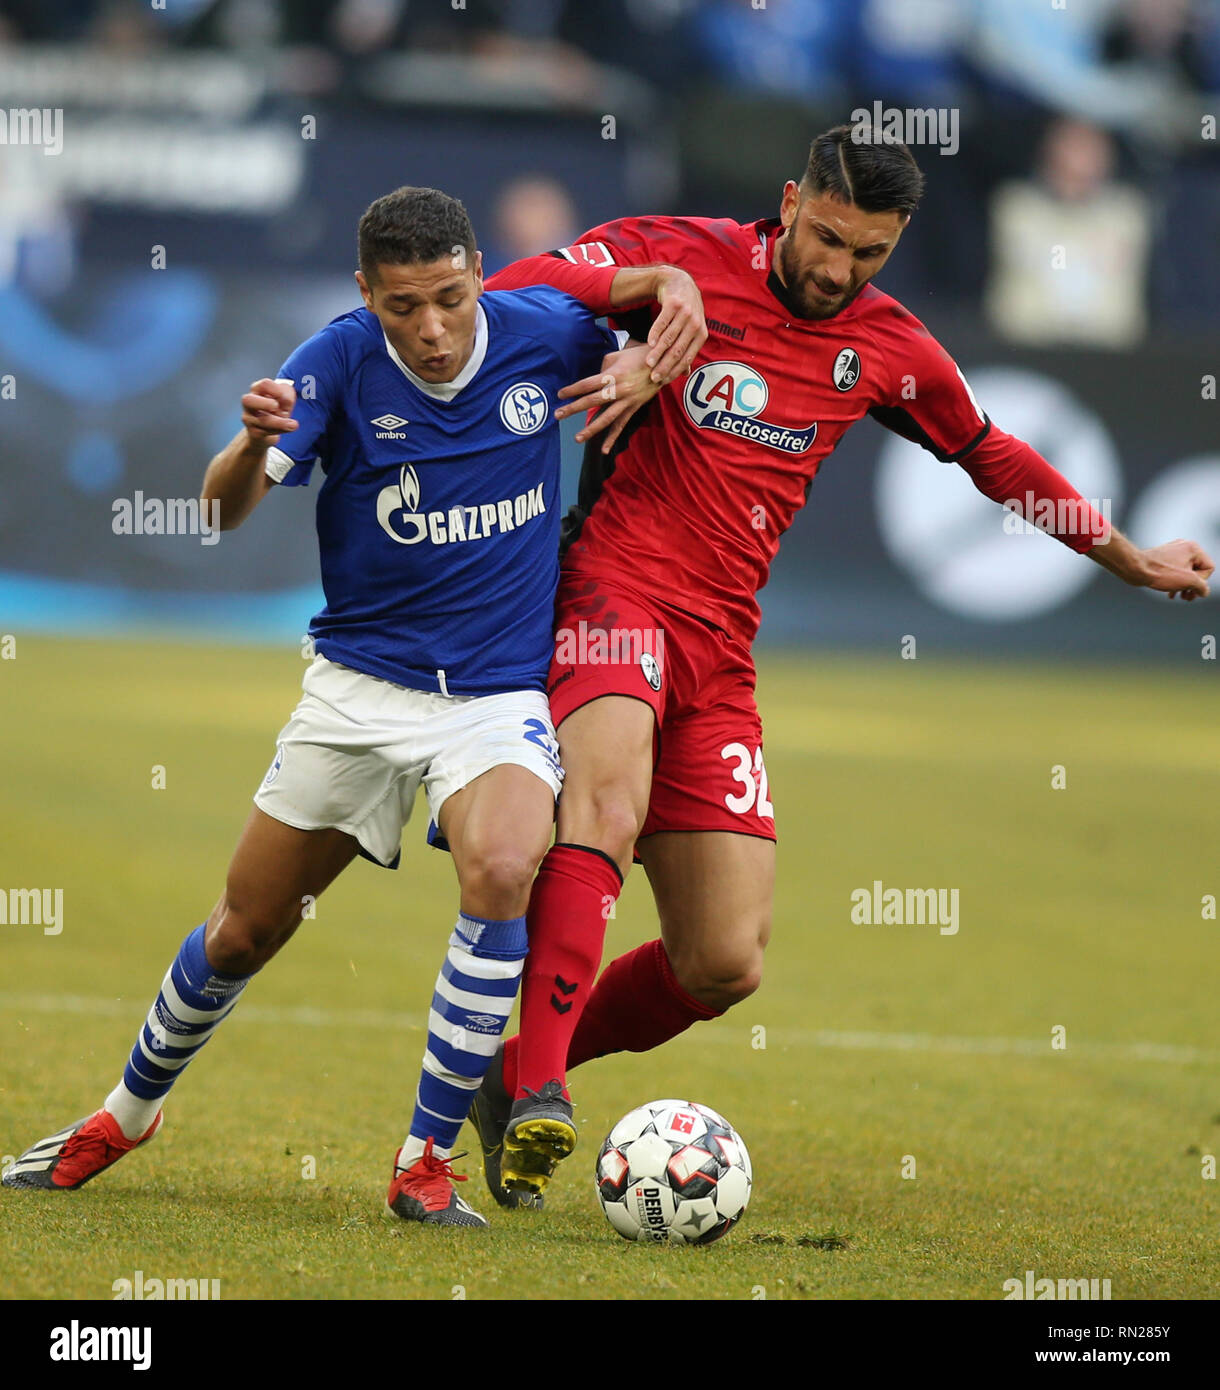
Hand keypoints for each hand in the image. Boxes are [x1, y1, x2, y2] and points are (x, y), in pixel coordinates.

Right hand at [242, 377, 296, 447]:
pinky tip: (288, 428)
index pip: (264, 385)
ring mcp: (249, 418)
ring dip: (280, 422)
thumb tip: (285, 401)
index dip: (276, 390)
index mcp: (257, 390)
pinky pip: (265, 432)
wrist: (270, 428)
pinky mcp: (254, 432)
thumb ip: (287, 396)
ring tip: (294, 424)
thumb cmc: (277, 407)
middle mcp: (249, 403)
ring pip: (262, 421)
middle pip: (248, 400)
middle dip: (264, 404)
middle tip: (276, 406)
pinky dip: (279, 430)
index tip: (285, 397)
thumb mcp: (286, 398)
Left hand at [556, 343, 658, 453]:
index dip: (573, 390)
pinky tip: (604, 450)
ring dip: (591, 429)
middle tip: (557, 415)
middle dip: (573, 408)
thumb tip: (594, 381)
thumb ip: (602, 368)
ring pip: (606, 418)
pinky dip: (613, 438)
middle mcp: (619, 390)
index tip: (560, 394)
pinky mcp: (633, 408)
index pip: (587, 384)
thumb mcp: (617, 356)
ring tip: (577, 438)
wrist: (664, 363)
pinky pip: (621, 425)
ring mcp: (627, 401)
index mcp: (613, 375)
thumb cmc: (638, 356)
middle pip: (592, 401)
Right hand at [647, 268, 706, 383]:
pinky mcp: (674, 303)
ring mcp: (686, 313)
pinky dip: (655, 334)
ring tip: (648, 363)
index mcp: (701, 334)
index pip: (687, 357)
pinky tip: (648, 344)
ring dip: (657, 353)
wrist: (679, 283)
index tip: (663, 381)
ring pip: (669, 338)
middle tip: (654, 377)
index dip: (675, 371)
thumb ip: (687, 349)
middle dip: (665, 366)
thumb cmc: (685, 312)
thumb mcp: (691, 329)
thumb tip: (685, 374)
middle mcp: (696, 324)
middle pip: (678, 350)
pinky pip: (663, 322)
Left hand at [1130, 539, 1213, 599]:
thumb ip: (1201, 587)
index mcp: (1193, 548)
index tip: (1189, 587)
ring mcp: (1173, 552)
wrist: (1135, 568)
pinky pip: (1175, 572)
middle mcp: (1184, 547)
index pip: (1208, 568)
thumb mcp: (1188, 581)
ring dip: (1184, 586)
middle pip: (1197, 571)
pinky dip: (1175, 582)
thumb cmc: (1160, 573)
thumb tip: (1204, 592)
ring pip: (1185, 573)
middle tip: (1187, 598)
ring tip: (1179, 597)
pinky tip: (1170, 594)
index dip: (1201, 581)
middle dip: (1193, 586)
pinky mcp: (1163, 559)